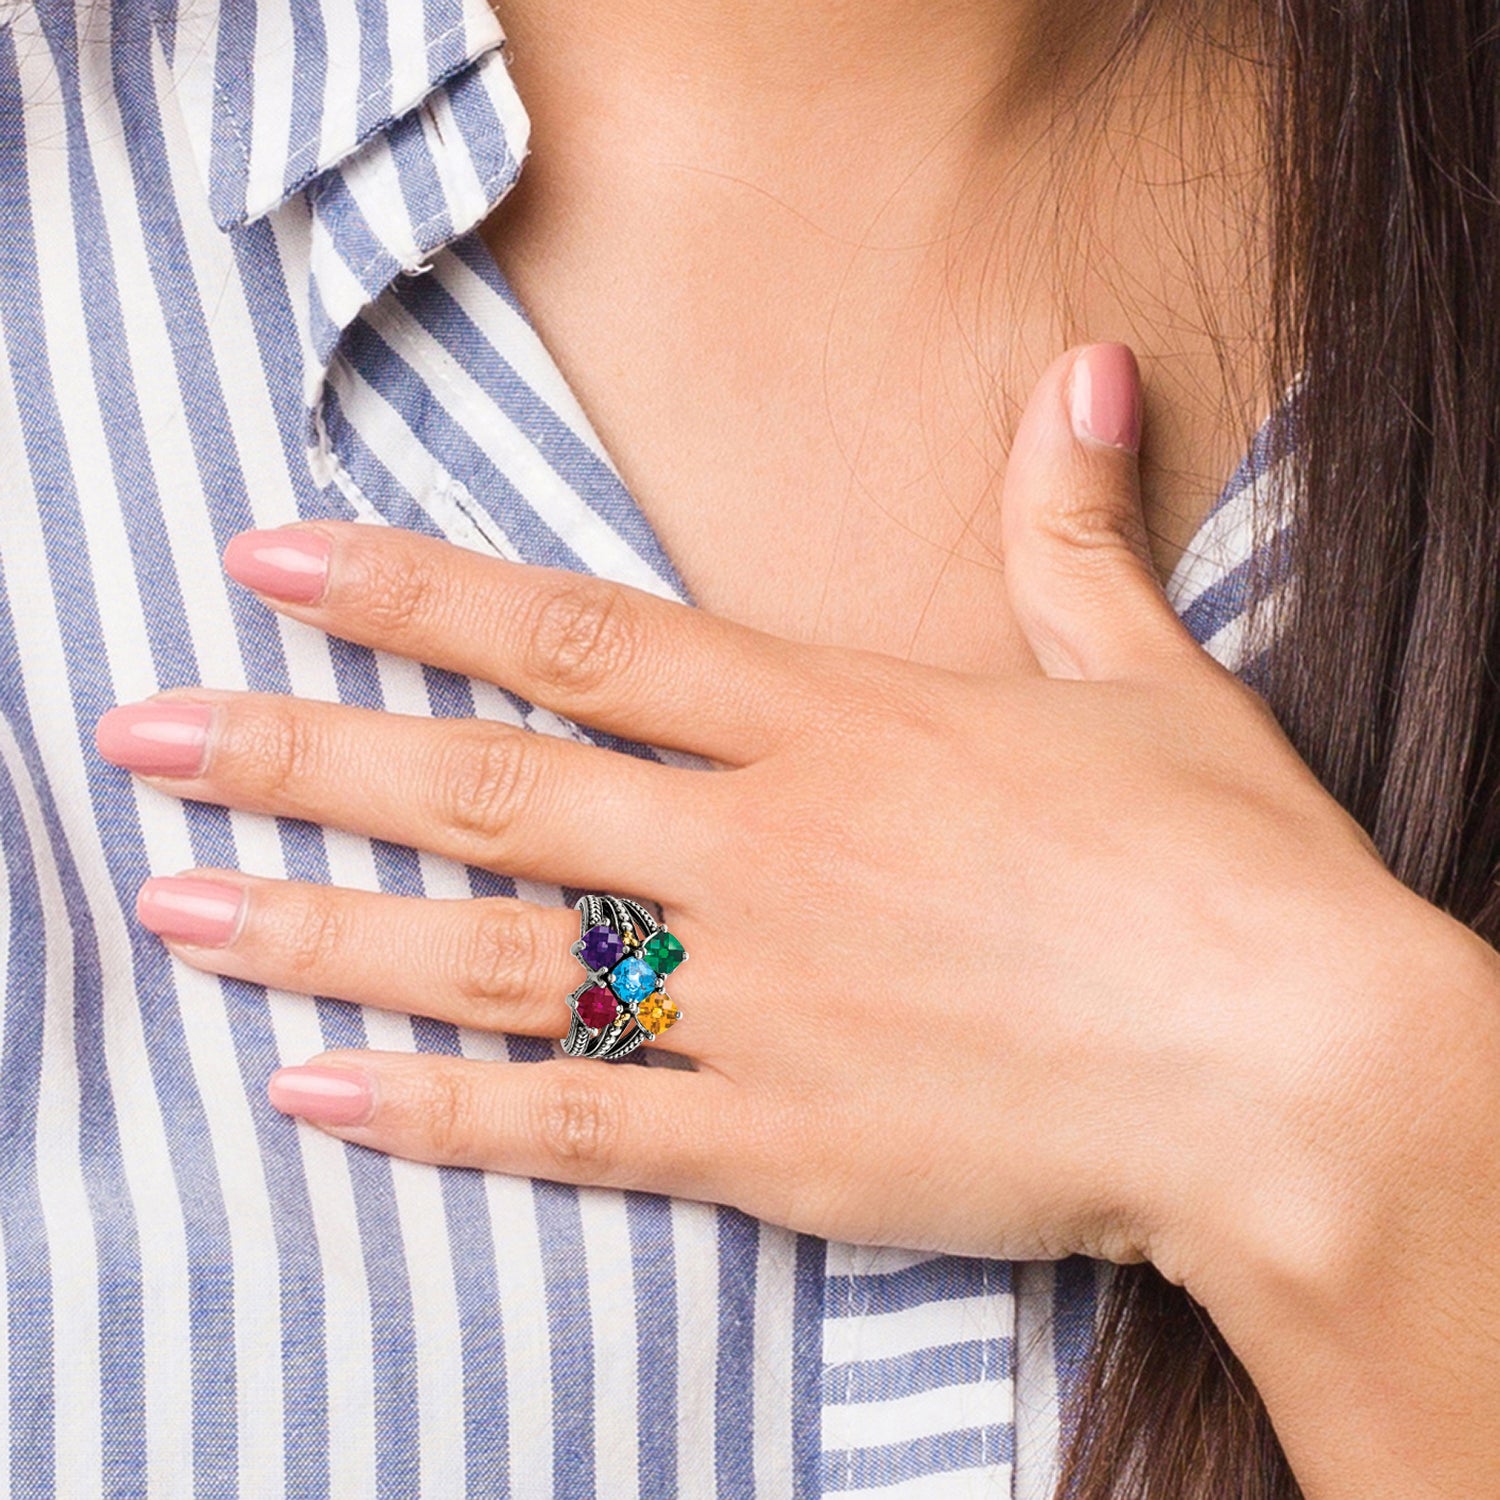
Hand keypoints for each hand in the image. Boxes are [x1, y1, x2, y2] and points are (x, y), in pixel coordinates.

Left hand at [94, 345, 1463, 1308]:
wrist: (1298, 1072)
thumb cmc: (1227, 874)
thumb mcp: (1151, 679)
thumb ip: (1070, 533)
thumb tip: (1085, 374)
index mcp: (837, 724)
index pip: (574, 637)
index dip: (412, 593)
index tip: (272, 563)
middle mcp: (764, 850)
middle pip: (483, 790)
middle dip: (297, 754)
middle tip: (142, 734)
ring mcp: (755, 1000)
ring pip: (489, 957)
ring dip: (317, 928)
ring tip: (175, 910)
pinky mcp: (775, 1141)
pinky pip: (569, 1124)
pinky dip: (432, 1114)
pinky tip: (313, 1092)